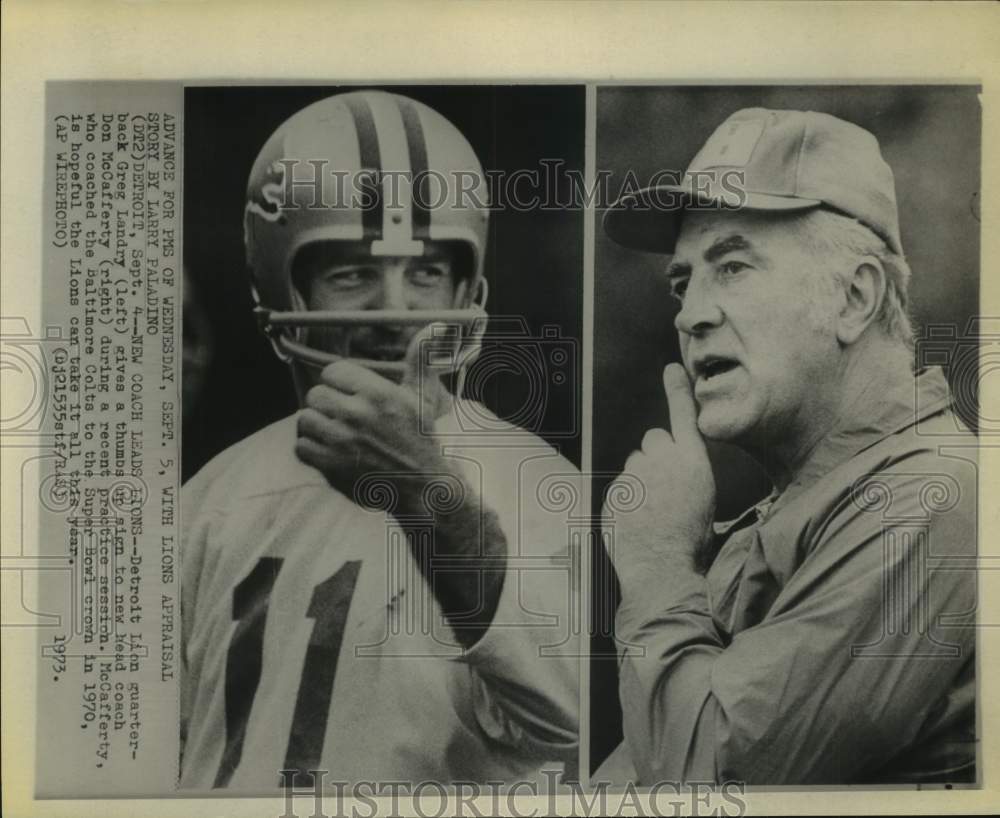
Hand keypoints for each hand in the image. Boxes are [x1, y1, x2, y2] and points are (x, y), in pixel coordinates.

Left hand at [295, 322, 465, 513]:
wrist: (422, 488)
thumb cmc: (422, 439)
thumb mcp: (424, 396)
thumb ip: (421, 358)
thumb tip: (437, 325)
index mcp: (379, 393)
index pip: (333, 372)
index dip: (340, 384)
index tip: (351, 397)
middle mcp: (358, 414)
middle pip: (315, 395)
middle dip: (327, 406)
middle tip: (343, 418)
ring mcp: (342, 441)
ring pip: (305, 419)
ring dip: (316, 428)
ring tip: (334, 435)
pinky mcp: (330, 465)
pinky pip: (301, 446)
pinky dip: (311, 450)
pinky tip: (330, 452)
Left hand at [603, 363, 715, 585]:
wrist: (660, 569)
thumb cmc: (691, 543)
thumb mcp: (706, 505)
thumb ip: (689, 476)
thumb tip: (679, 470)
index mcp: (692, 463)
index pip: (684, 417)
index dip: (678, 391)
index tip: (671, 368)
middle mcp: (662, 461)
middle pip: (654, 440)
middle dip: (657, 456)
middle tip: (665, 488)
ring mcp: (634, 474)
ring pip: (635, 465)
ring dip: (641, 478)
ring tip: (652, 511)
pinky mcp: (614, 489)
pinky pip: (620, 486)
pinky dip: (626, 499)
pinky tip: (637, 521)